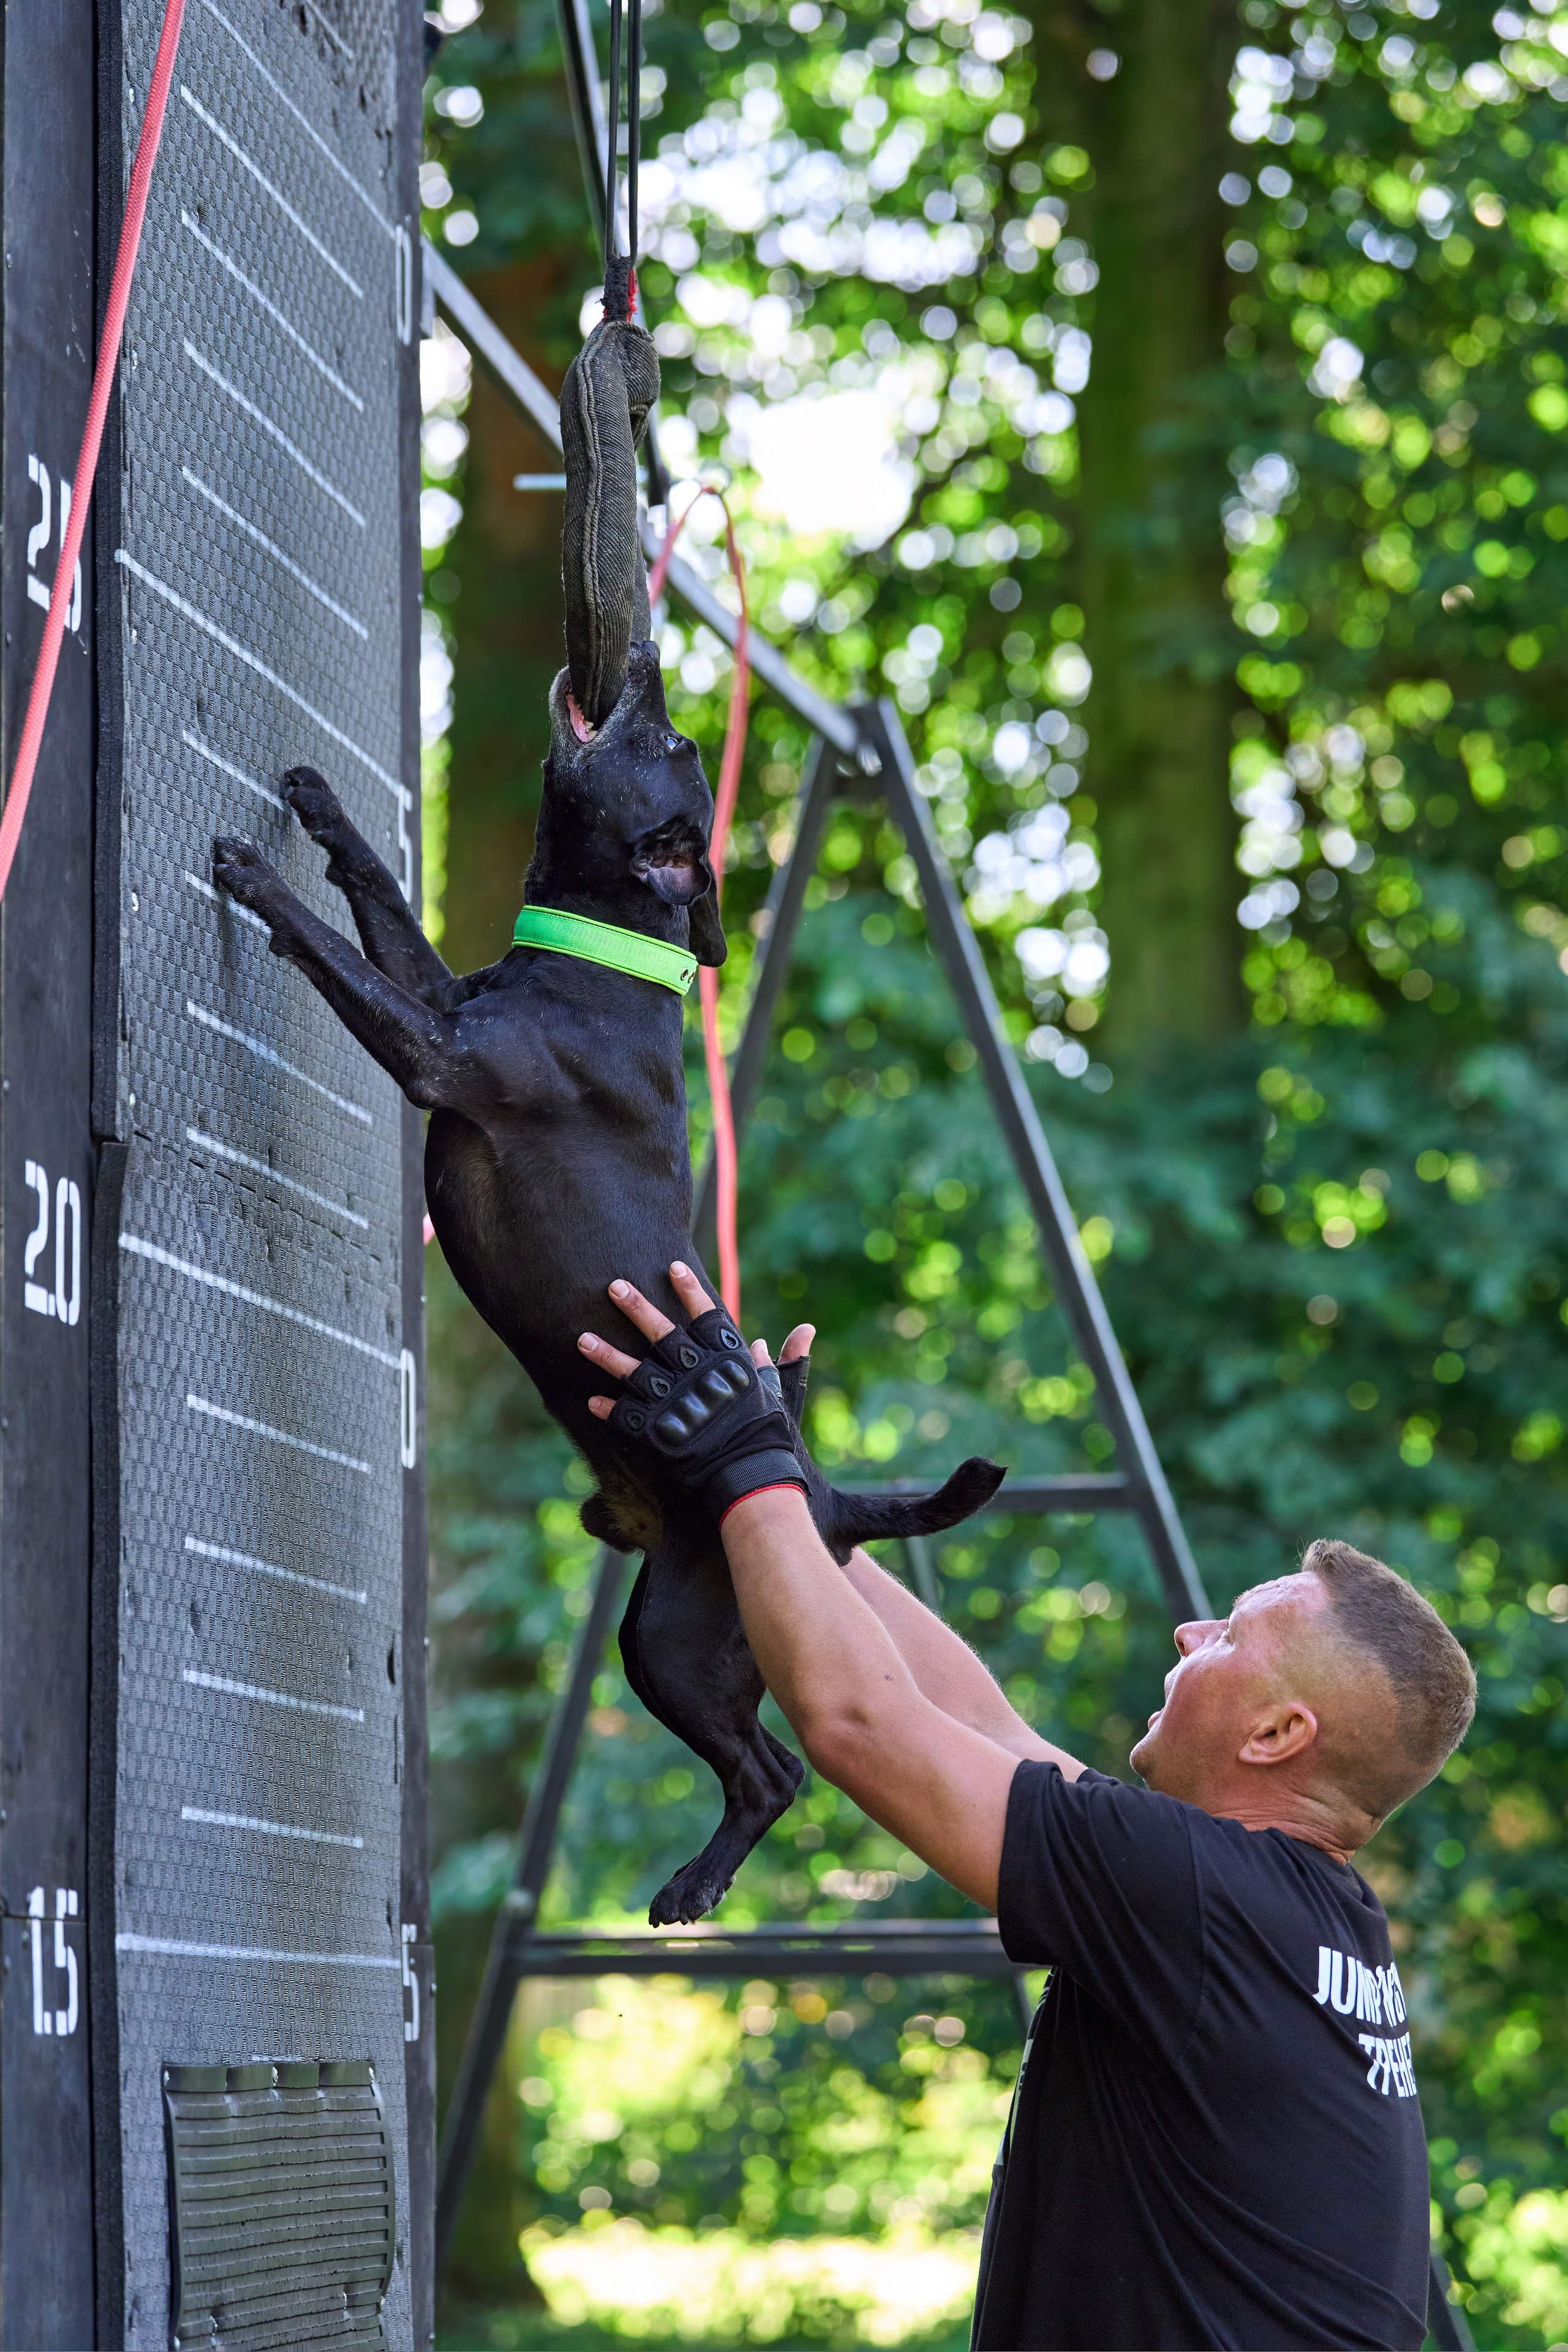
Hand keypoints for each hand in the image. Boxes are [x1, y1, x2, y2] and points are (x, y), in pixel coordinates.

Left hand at [579, 1263, 813, 1522]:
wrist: (754, 1477)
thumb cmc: (769, 1434)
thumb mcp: (780, 1392)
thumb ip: (786, 1361)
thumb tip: (805, 1331)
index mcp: (727, 1362)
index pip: (708, 1316)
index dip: (691, 1291)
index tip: (673, 1267)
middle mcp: (698, 1375)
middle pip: (662, 1334)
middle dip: (637, 1308)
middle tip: (614, 1286)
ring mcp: (676, 1402)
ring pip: (634, 1372)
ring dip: (607, 1355)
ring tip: (581, 1338)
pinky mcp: (660, 1431)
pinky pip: (628, 1417)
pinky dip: (610, 1410)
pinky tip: (591, 1400)